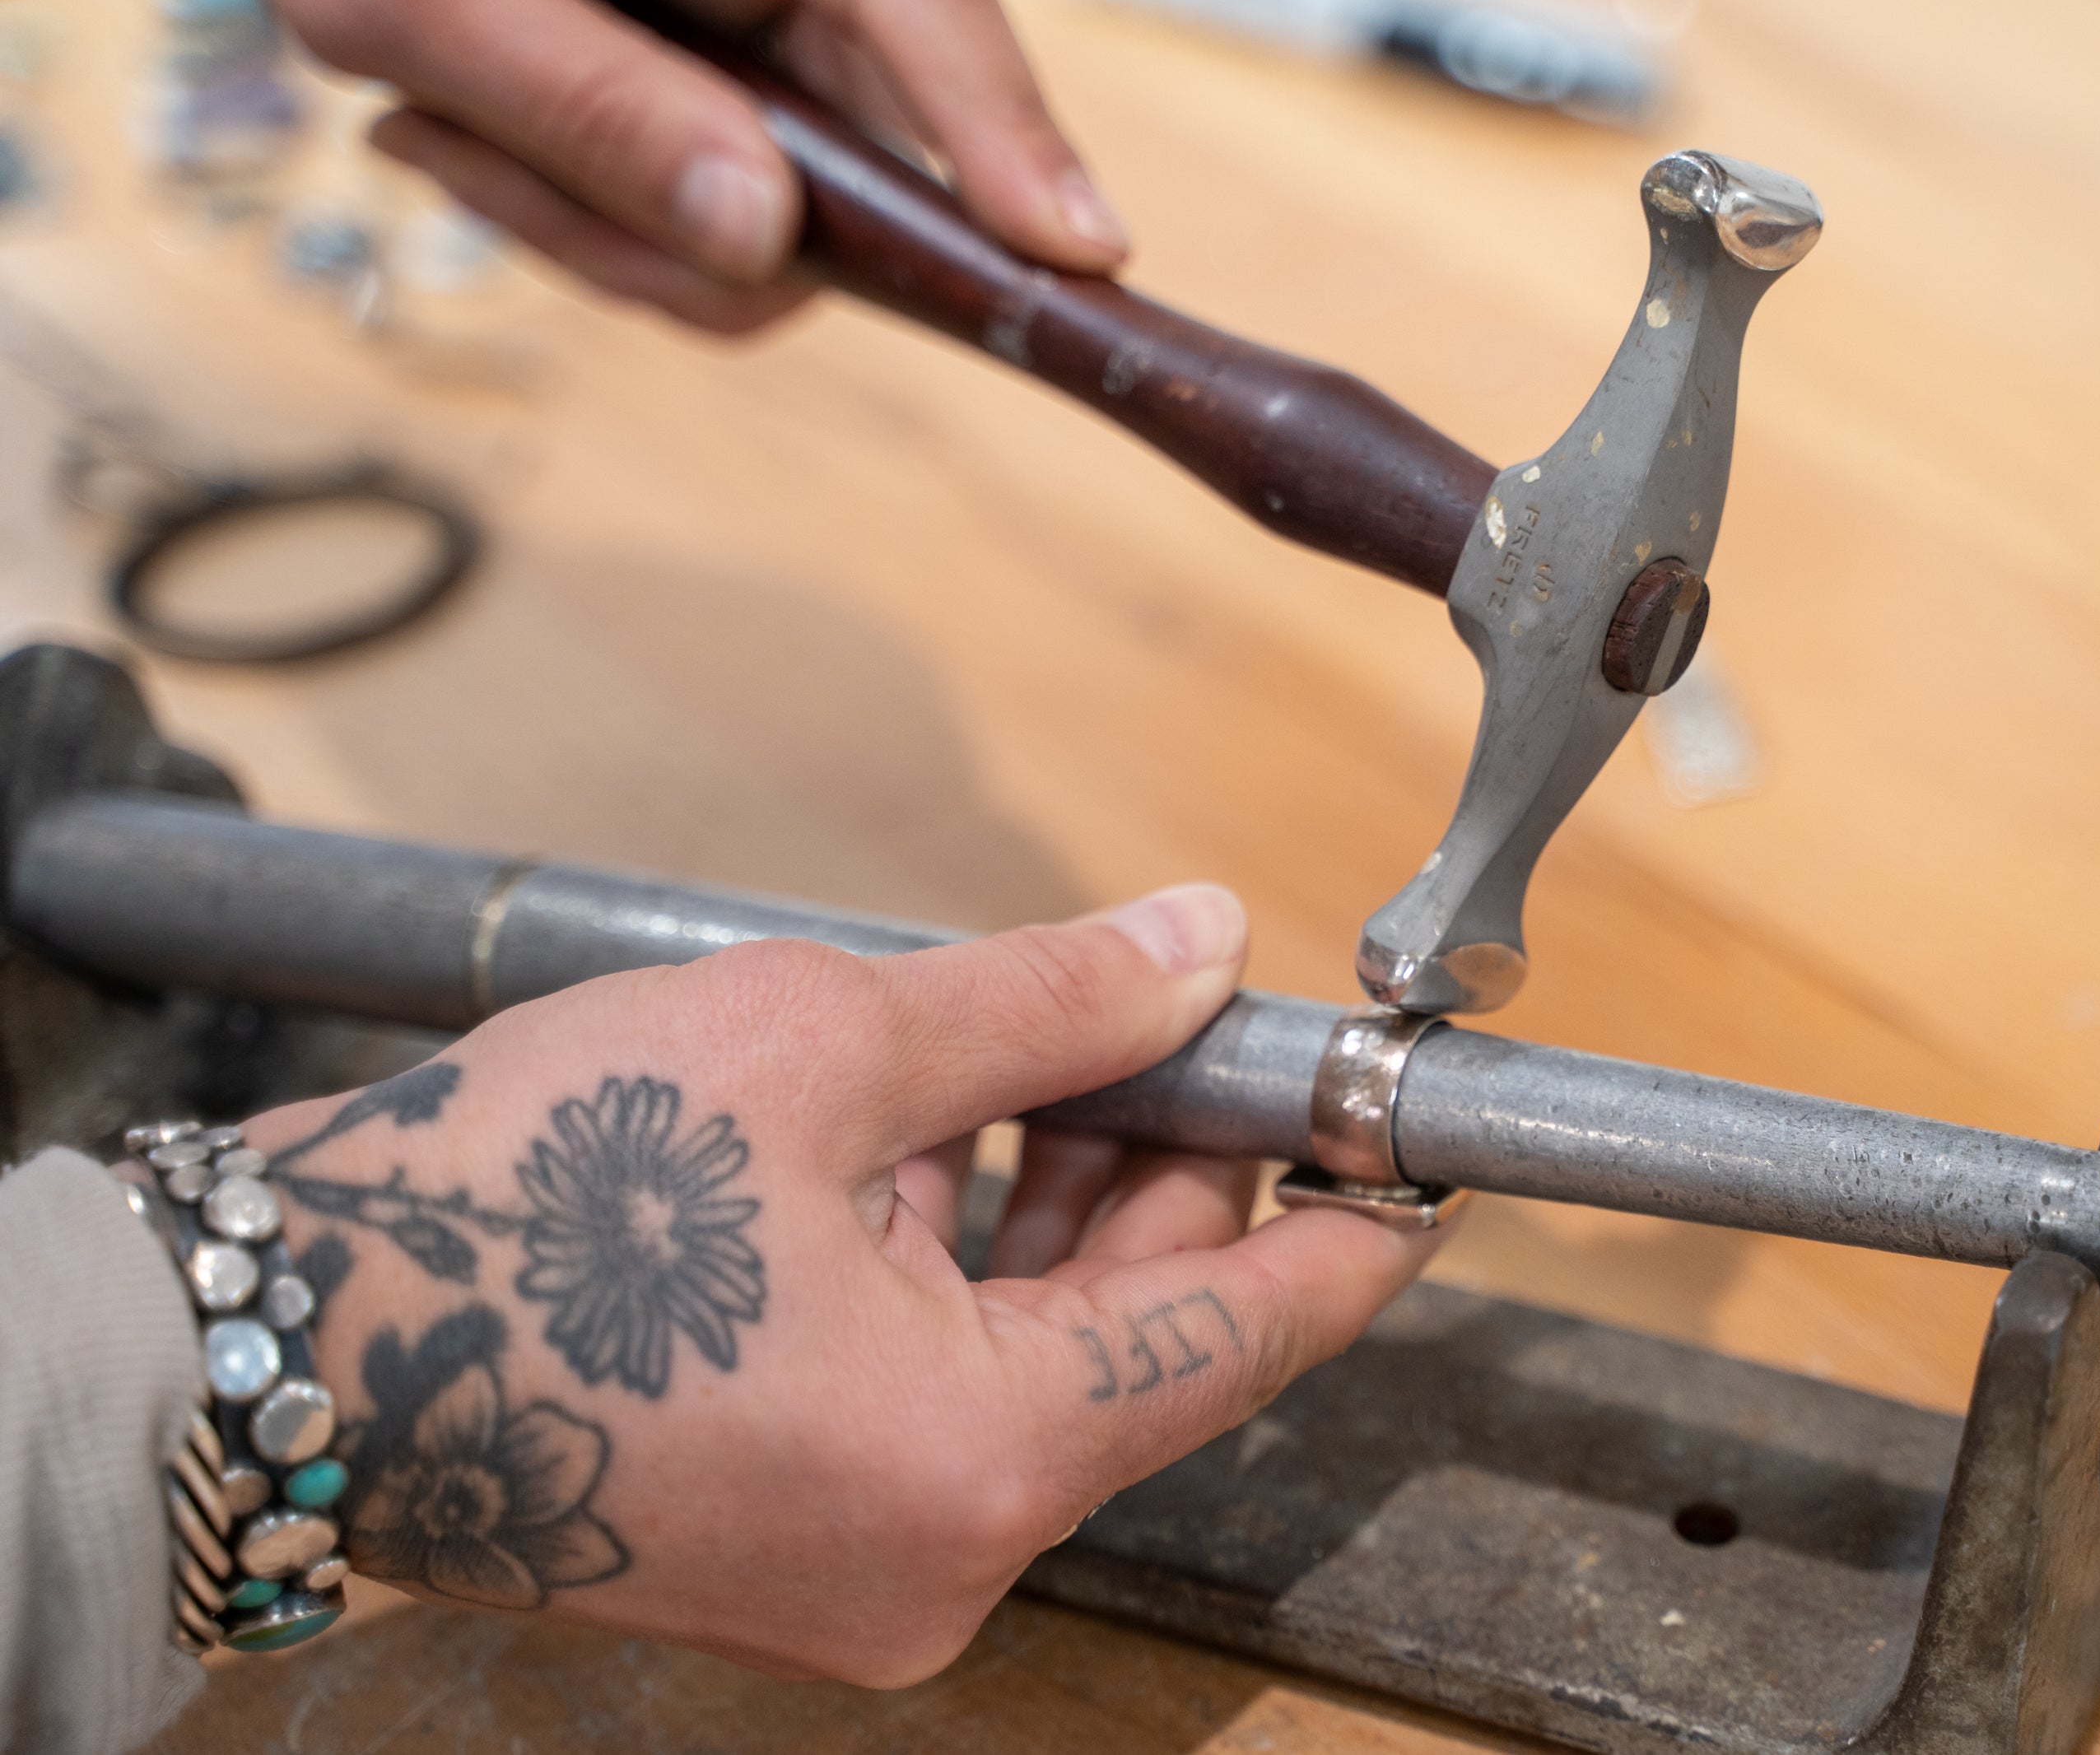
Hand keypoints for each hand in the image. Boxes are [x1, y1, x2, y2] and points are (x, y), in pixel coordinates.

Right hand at [245, 885, 1446, 1683]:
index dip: (1347, 1219)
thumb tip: (1194, 943)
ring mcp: (864, 1570)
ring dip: (1057, 1206)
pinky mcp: (795, 1544)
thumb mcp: (823, 1045)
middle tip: (1169, 1022)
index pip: (1251, 1333)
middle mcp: (939, 1556)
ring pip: (1042, 1366)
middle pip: (1145, 1343)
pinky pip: (942, 1401)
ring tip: (1026, 1055)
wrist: (281, 1326)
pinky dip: (961, 1274)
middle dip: (1170, 1168)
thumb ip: (1048, 1001)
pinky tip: (928, 1145)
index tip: (1405, 1148)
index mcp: (976, 1460)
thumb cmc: (517, 1200)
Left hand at [274, 0, 1130, 332]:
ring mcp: (764, 52)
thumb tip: (760, 237)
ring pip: (775, 234)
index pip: (937, 30)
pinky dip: (587, 222)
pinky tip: (469, 139)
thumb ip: (598, 106)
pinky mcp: (724, 106)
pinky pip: (707, 230)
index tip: (1079, 256)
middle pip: (863, 166)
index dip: (1008, 151)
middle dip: (696, 235)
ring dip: (605, 232)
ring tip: (442, 128)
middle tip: (497, 167)